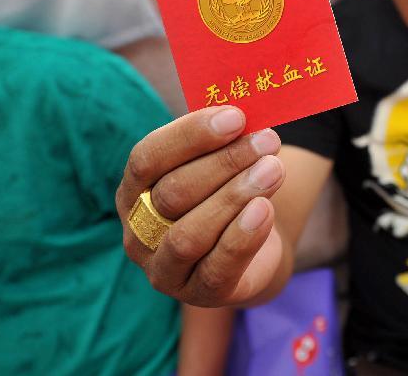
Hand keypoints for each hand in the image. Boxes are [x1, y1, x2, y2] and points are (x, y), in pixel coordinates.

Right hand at [115, 106, 285, 306]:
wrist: (253, 247)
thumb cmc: (226, 192)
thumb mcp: (218, 163)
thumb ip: (222, 139)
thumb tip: (245, 113)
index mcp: (134, 190)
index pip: (147, 158)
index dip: (190, 135)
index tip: (236, 116)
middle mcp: (138, 231)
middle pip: (173, 193)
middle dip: (224, 162)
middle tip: (267, 140)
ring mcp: (163, 269)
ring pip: (189, 234)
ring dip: (234, 197)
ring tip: (273, 171)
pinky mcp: (197, 295)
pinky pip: (216, 268)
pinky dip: (242, 236)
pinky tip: (264, 210)